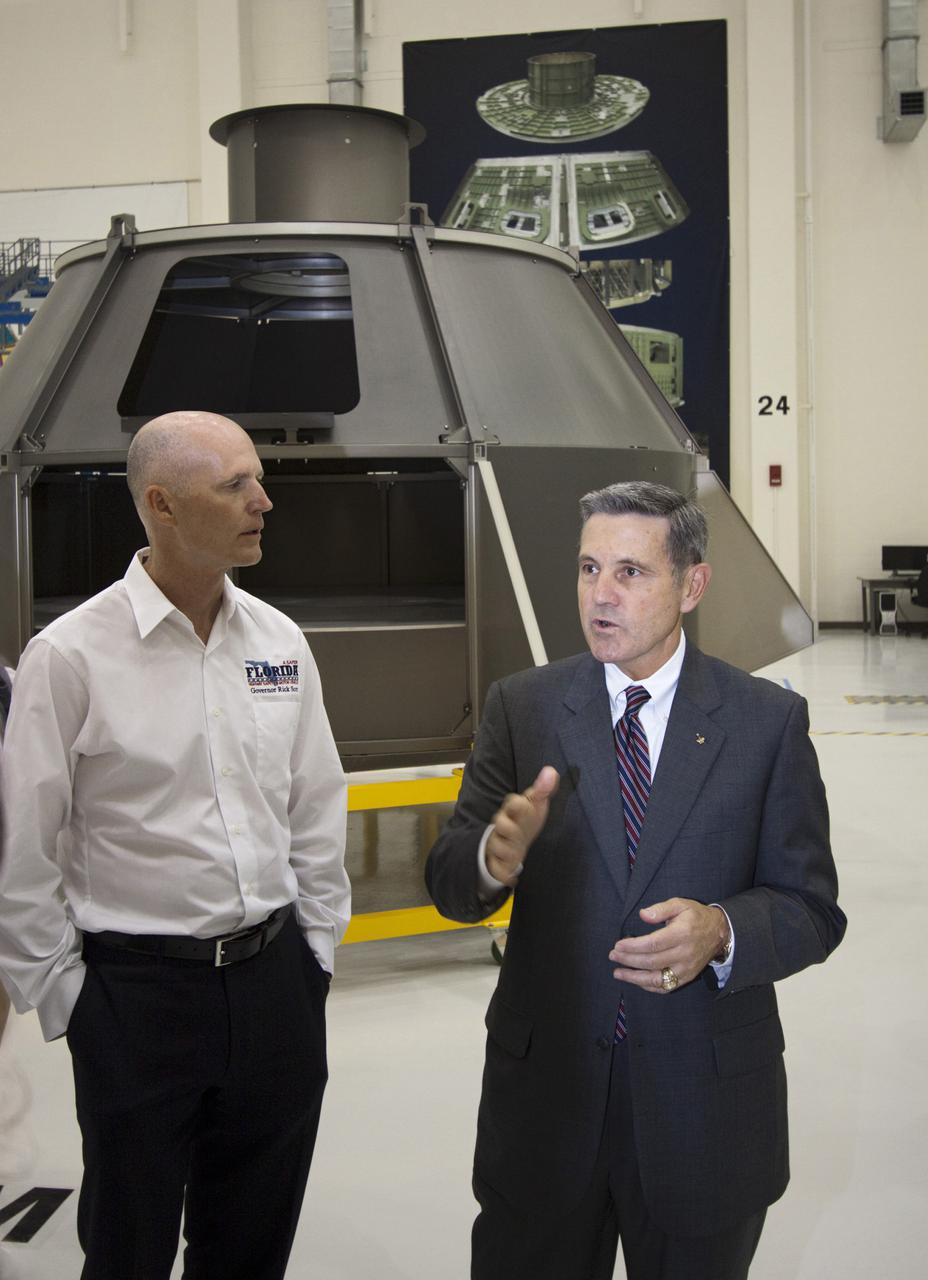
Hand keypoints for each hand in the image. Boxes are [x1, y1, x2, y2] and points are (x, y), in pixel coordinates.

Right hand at [485, 766, 559, 886]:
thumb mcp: (536, 803)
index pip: (512, 802)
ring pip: (498, 847)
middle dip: (509, 829)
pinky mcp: (497, 860)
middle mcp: (503, 824)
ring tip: (516, 854)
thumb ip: (544, 789)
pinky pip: (497, 869)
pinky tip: (513, 877)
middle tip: (518, 833)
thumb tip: (551, 771)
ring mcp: (499, 842)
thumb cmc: (527, 819)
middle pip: (500, 824)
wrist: (516, 841)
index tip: (526, 805)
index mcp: (513, 809)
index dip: (519, 804)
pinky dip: (504, 874)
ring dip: (508, 852)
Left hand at [608, 899, 729, 992]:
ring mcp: (686, 969)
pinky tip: (636, 981)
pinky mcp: (687, 977)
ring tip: (618, 973)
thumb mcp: (680, 904)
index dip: (633, 946)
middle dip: (629, 960)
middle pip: (651, 961)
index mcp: (682, 934)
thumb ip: (660, 909)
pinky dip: (649, 986)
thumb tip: (642, 914)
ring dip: (635, 978)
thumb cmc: (696, 916)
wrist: (719, 932)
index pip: (653, 943)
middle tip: (613, 955)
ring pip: (657, 979)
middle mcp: (684, 954)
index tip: (618, 945)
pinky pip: (666, 987)